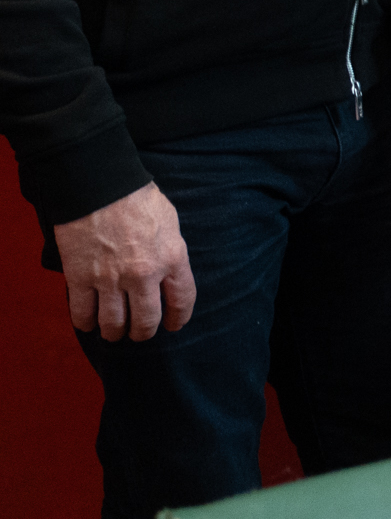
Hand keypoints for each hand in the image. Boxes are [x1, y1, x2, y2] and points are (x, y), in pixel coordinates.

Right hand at [56, 183, 194, 341]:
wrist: (100, 185)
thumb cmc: (138, 199)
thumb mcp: (170, 223)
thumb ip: (170, 252)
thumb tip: (168, 275)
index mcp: (172, 258)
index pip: (182, 300)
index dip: (179, 318)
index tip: (174, 325)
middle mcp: (143, 274)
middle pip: (146, 320)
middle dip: (143, 332)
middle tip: (140, 333)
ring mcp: (110, 278)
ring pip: (113, 323)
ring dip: (114, 333)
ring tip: (114, 333)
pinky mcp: (80, 277)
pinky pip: (82, 313)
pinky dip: (85, 323)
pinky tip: (89, 323)